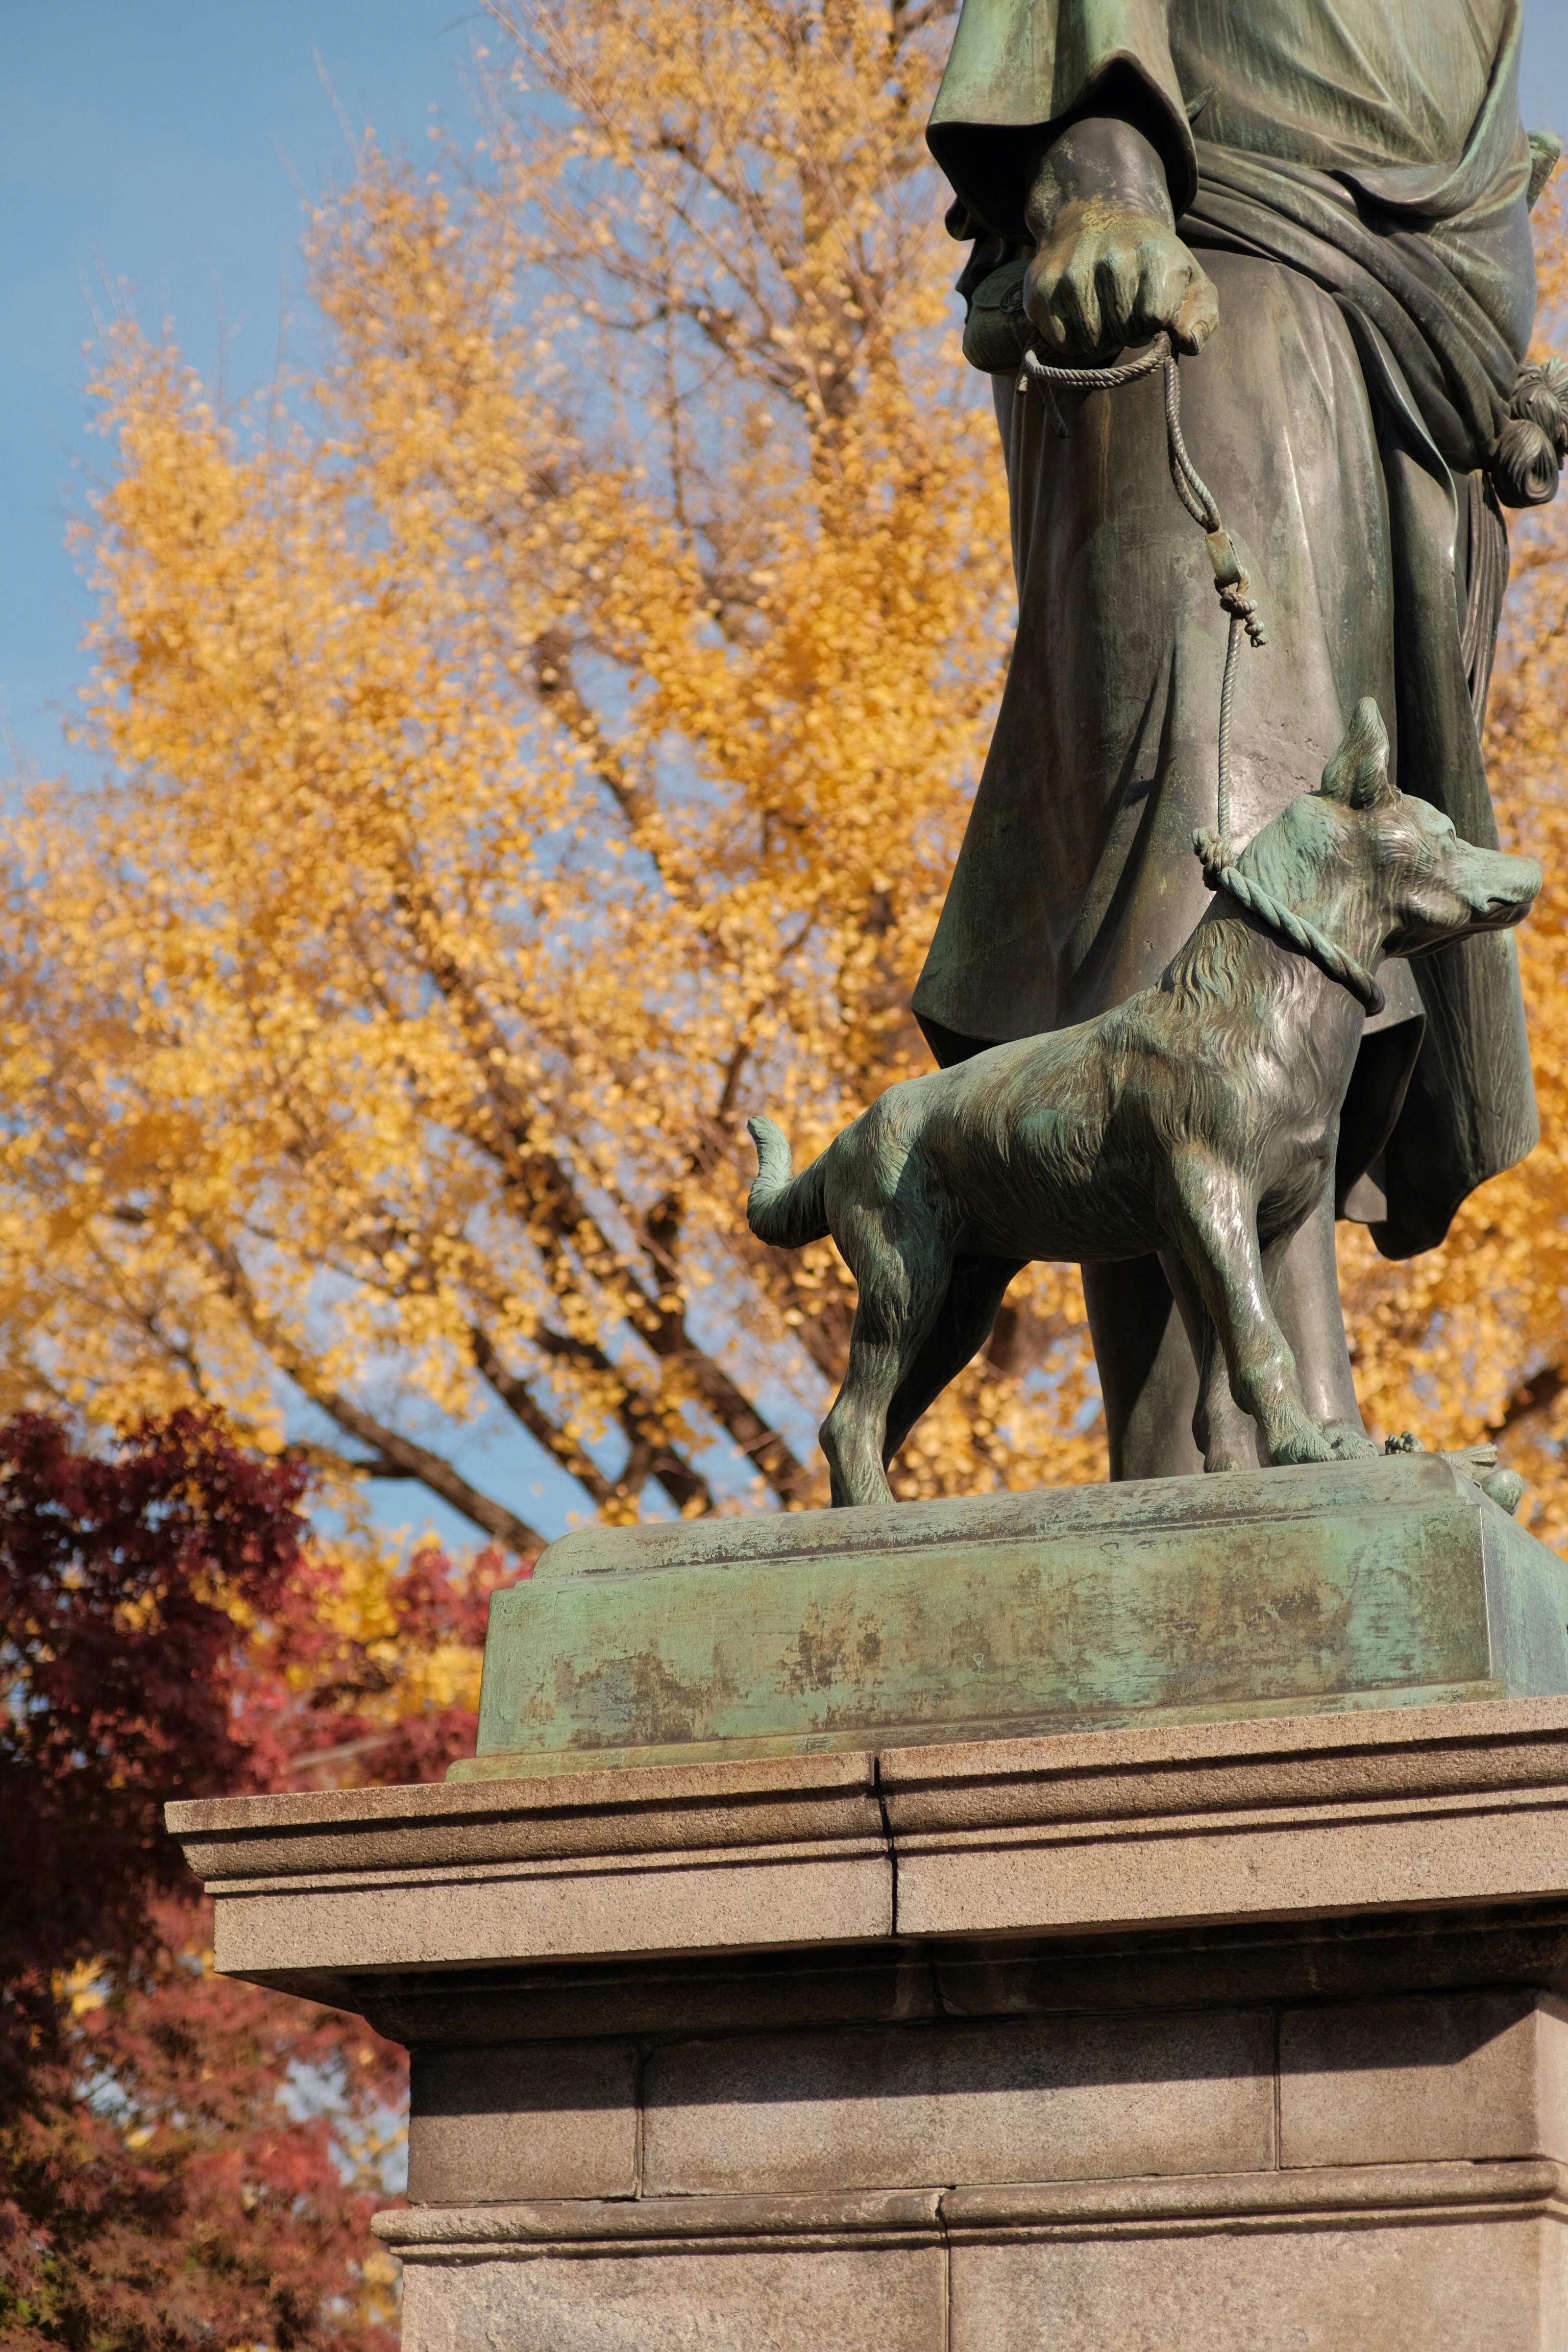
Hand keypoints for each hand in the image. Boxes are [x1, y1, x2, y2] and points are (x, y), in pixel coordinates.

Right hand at [1026, 197, 1218, 361]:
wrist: (1099, 219)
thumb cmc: (1152, 263)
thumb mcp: (1190, 282)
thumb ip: (1201, 316)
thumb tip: (1190, 343)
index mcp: (1152, 252)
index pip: (1154, 317)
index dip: (1155, 324)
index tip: (1154, 311)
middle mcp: (1110, 257)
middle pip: (1122, 333)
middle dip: (1128, 333)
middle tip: (1126, 312)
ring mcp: (1071, 272)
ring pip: (1091, 342)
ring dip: (1101, 339)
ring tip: (1104, 314)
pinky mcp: (1041, 288)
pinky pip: (1062, 342)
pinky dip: (1074, 341)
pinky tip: (1081, 317)